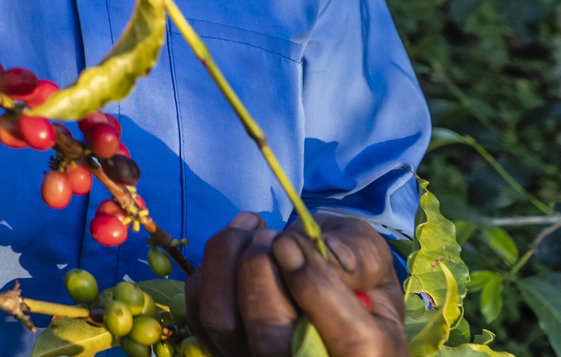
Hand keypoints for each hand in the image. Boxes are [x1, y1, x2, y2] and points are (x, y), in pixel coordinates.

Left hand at [186, 213, 406, 356]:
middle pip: (270, 339)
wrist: (320, 281)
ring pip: (221, 320)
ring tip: (255, 228)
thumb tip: (330, 254)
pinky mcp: (219, 346)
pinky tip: (238, 242)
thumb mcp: (374, 263)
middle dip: (259, 270)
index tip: (289, 243)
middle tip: (272, 234)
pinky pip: (198, 307)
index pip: (350, 343)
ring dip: (226, 260)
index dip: (315, 288)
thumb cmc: (353, 274)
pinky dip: (210, 266)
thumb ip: (360, 258)